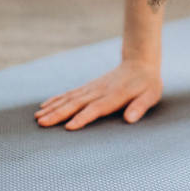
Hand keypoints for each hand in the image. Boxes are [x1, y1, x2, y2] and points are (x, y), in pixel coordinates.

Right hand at [34, 60, 162, 129]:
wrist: (140, 63)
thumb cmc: (147, 84)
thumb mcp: (151, 95)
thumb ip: (140, 107)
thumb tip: (130, 119)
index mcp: (115, 96)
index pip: (96, 108)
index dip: (83, 117)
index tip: (68, 127)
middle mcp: (99, 91)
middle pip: (76, 103)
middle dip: (58, 114)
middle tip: (42, 123)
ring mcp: (92, 88)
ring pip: (69, 98)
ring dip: (53, 107)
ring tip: (38, 117)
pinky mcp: (88, 87)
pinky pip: (69, 93)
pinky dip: (56, 99)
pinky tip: (44, 105)